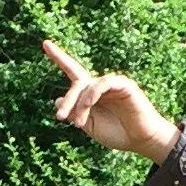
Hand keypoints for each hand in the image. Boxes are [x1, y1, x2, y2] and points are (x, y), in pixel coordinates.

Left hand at [43, 39, 176, 163]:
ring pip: (88, 85)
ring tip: (80, 123)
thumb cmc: (117, 133)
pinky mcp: (124, 85)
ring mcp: (112, 84)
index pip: (73, 71)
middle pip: (77, 83)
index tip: (45, 44)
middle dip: (68, 100)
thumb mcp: (89, 125)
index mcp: (90, 94)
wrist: (139, 141)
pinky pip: (104, 83)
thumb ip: (74, 113)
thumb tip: (57, 100)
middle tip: (60, 118)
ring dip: (80, 104)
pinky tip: (89, 105)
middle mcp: (100, 86)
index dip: (59, 57)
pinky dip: (93, 94)